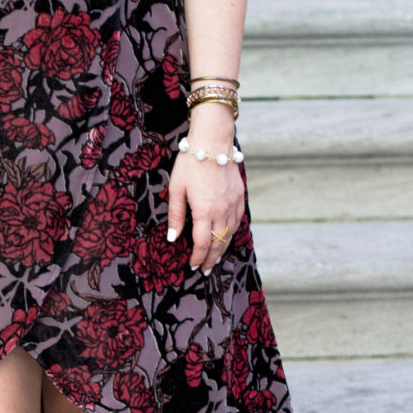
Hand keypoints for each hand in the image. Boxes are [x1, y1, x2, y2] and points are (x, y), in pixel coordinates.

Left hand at [166, 106, 244, 273]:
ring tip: (215, 259)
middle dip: (211, 259)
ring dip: (222, 249)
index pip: (202, 244)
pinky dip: (232, 234)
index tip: (193, 266)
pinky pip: (237, 221)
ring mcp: (233, 204)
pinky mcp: (240, 196)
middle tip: (205, 270)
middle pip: (218, 243)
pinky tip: (226, 238)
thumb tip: (173, 238)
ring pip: (230, 234)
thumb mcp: (176, 188)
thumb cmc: (191, 163)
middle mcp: (222, 211)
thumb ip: (175, 215)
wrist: (213, 141)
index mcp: (204, 211)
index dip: (198, 258)